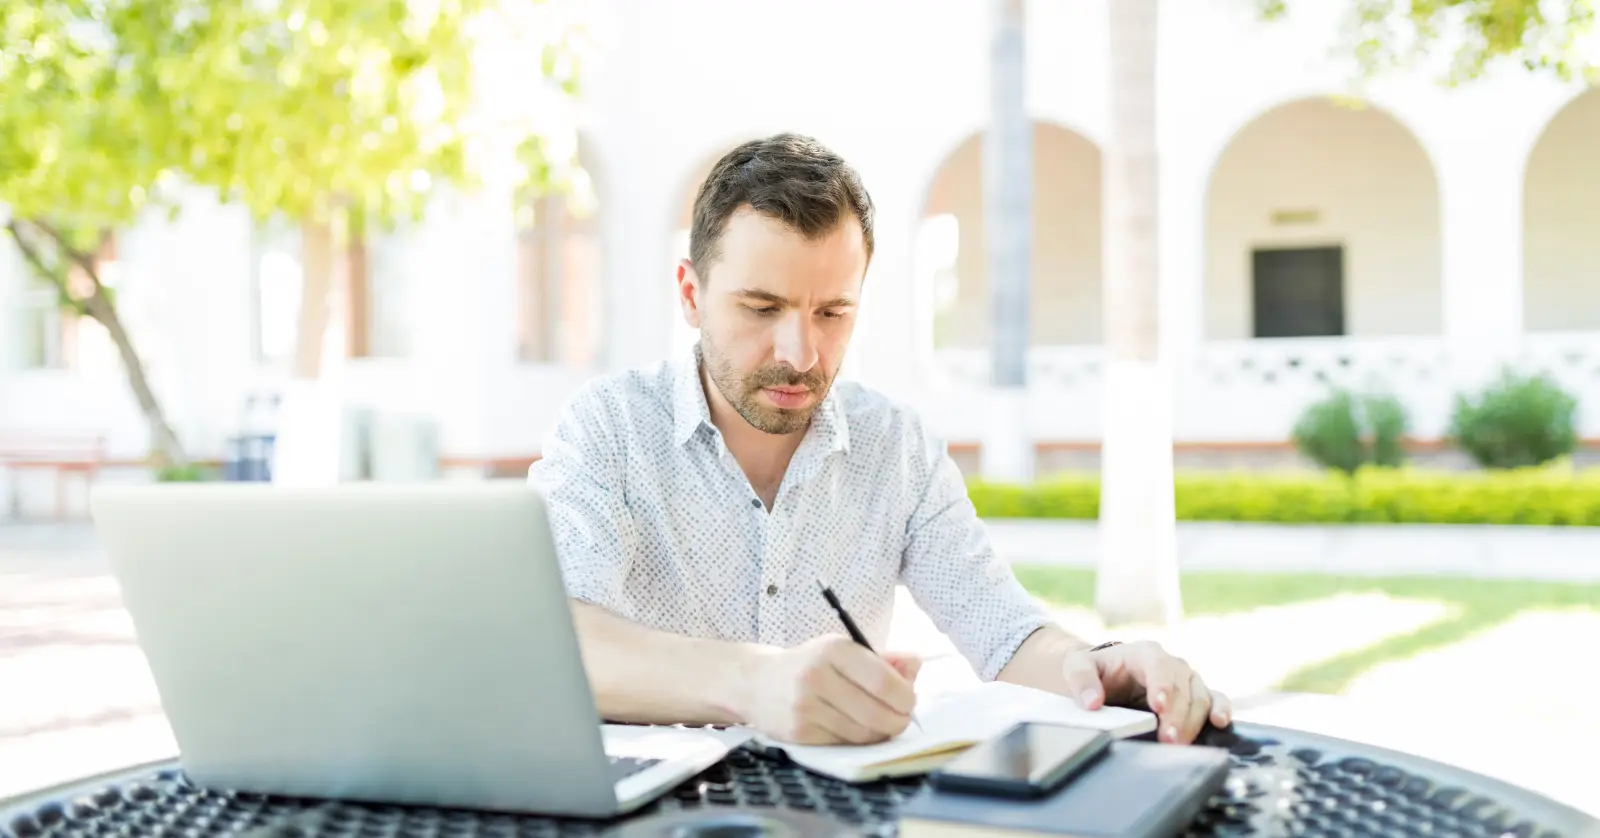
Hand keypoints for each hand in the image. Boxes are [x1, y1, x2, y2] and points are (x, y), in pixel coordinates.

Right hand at [742, 634, 920, 744]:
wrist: (757, 682)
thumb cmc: (811, 665)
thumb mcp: (844, 650)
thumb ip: (884, 659)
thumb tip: (916, 665)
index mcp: (834, 649)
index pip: (883, 681)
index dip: (906, 697)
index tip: (909, 701)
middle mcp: (816, 676)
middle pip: (877, 713)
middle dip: (898, 720)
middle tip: (901, 719)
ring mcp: (805, 706)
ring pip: (862, 733)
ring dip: (879, 733)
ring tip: (880, 724)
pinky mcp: (798, 732)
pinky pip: (843, 743)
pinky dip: (856, 740)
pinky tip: (854, 729)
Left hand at [1060, 641, 1230, 744]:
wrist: (1107, 675)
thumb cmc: (1095, 671)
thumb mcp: (1077, 669)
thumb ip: (1082, 681)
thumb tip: (1092, 703)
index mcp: (1144, 653)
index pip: (1157, 667)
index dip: (1162, 687)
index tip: (1158, 707)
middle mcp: (1171, 664)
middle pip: (1182, 687)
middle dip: (1176, 715)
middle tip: (1167, 740)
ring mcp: (1187, 680)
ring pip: (1200, 697)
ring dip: (1193, 722)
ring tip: (1179, 744)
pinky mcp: (1196, 695)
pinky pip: (1215, 699)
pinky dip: (1221, 710)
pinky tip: (1221, 724)